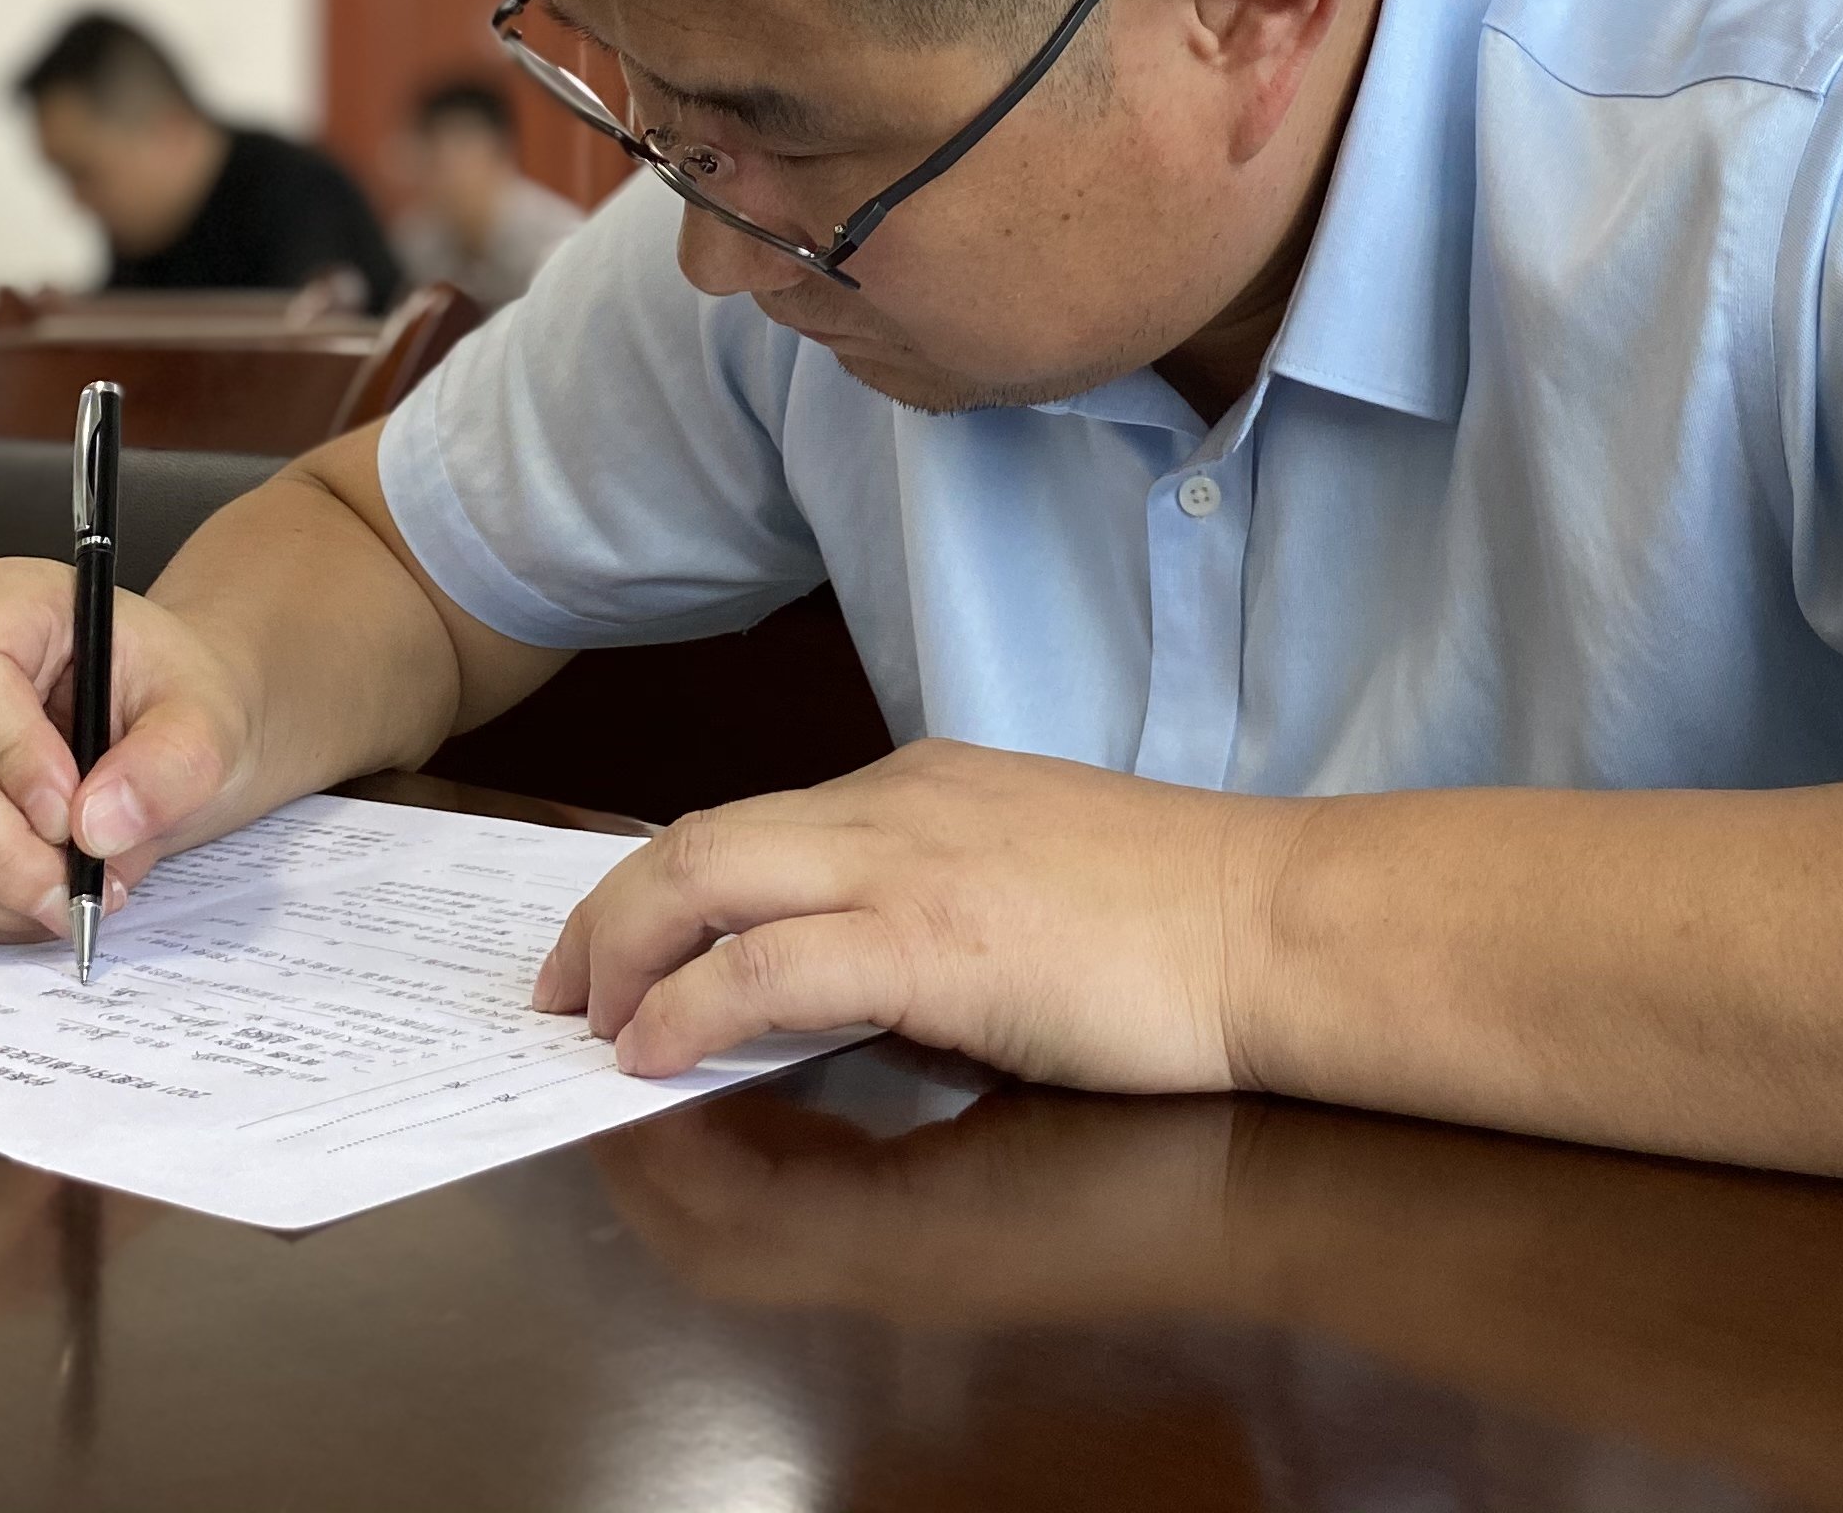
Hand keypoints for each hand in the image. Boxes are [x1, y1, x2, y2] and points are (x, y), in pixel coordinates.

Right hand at [0, 556, 263, 943]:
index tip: (69, 817)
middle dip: (3, 853)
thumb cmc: (179, 701)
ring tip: (73, 899)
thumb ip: (170, 762)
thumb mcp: (207, 715)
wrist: (171, 730)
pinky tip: (40, 905)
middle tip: (79, 891)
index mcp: (6, 607)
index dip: (9, 754)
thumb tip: (98, 827)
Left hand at [535, 738, 1307, 1089]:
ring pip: (706, 880)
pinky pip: (763, 964)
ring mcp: (910, 863)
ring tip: (586, 1026)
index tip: (619, 950)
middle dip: (607, 916)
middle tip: (558, 990)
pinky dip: (691, 1005)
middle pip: (697, 839)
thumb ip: (936, 905)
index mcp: (921, 787)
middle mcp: (896, 804)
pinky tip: (653, 1055)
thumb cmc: (1186, 918)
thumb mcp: (1032, 880)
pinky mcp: (933, 940)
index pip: (754, 823)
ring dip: (624, 958)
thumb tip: (850, 979)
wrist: (1284, 923)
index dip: (666, 889)